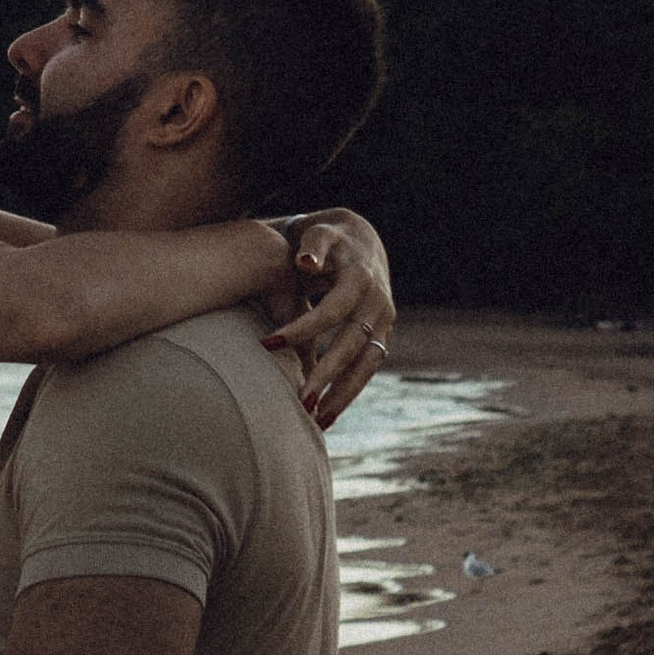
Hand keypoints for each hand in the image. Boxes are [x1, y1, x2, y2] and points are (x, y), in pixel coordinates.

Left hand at [259, 211, 395, 429]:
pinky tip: (327, 415)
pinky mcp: (382, 336)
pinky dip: (350, 392)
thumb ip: (313, 244)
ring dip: (344, 394)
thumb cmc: (328, 238)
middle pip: (354, 344)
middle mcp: (379, 302)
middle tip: (301, 401)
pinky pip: (368, 368)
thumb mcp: (320, 232)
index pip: (332, 310)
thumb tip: (305, 262)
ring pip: (368, 364)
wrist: (361, 240)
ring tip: (316, 422)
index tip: (269, 344)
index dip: (303, 328)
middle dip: (328, 374)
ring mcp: (385, 321)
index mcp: (361, 278)